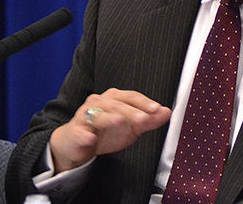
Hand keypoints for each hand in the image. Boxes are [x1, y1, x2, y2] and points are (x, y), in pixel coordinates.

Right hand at [49, 89, 171, 171]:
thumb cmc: (106, 131)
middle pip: (116, 105)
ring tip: (120, 121)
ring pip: (98, 115)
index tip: (157, 109)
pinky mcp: (74, 132)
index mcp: (114, 98)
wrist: (77, 144)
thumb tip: (167, 112)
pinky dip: (84, 135)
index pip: (131, 97)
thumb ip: (149, 120)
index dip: (144, 102)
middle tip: (144, 119)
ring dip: (109, 118)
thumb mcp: (131, 127)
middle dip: (131, 112)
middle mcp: (99, 103)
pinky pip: (79, 133)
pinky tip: (90, 139)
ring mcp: (85, 116)